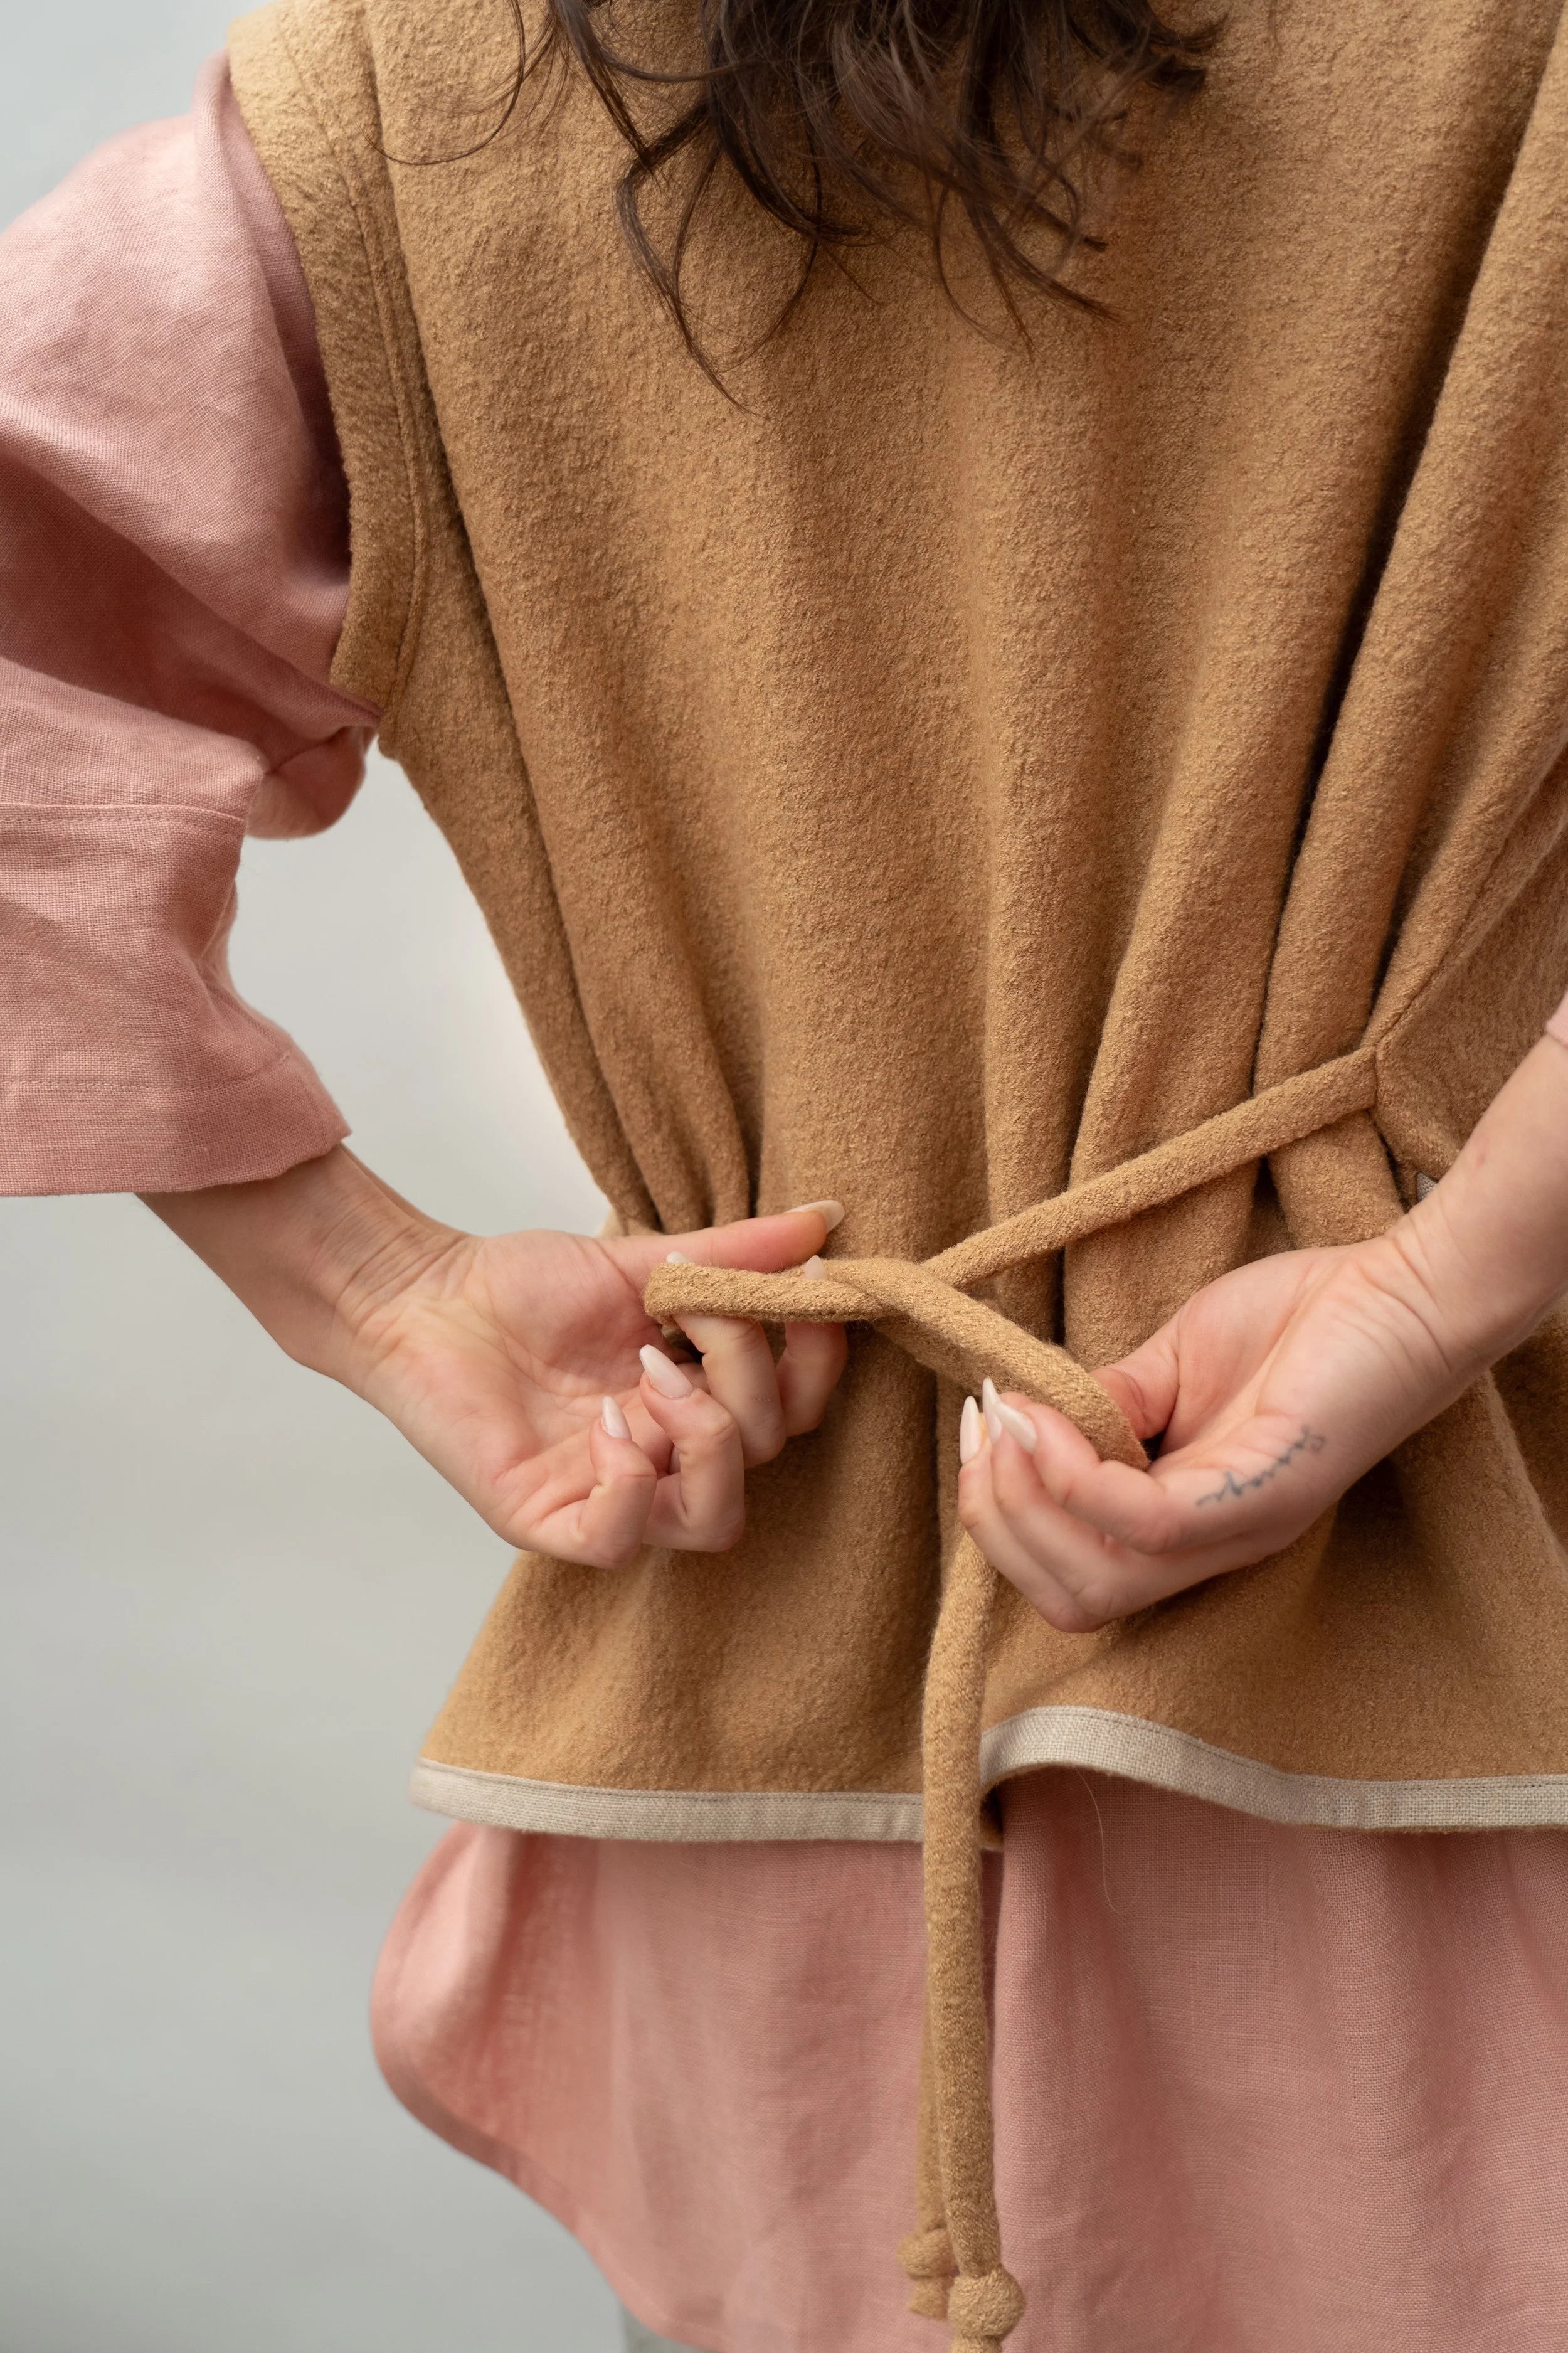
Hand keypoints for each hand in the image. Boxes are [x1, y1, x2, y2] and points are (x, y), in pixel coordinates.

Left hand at [144, 1149, 846, 1566]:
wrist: (421, 1296)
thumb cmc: (523, 1285)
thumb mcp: (645, 1260)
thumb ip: (736, 1252)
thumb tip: (828, 1217)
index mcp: (697, 1398)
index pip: (796, 1410)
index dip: (815, 1359)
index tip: (805, 1289)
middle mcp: (667, 1456)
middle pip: (766, 1454)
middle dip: (750, 1378)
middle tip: (694, 1318)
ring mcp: (614, 1496)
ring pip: (716, 1518)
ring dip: (706, 1439)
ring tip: (649, 1375)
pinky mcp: (553, 1521)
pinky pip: (624, 1539)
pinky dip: (630, 1483)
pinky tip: (604, 1422)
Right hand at [958, 1235, 1479, 1629]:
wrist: (1403, 1289)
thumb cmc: (1302, 1321)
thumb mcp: (1173, 1364)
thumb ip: (1105, 1404)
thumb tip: (1026, 1416)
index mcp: (1189, 1523)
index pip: (1072, 1581)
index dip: (1002, 1519)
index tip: (981, 1430)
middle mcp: (1212, 1546)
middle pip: (1071, 1601)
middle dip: (998, 1523)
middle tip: (986, 1436)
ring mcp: (1238, 1528)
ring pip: (1099, 1584)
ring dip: (1026, 1505)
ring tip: (1012, 1427)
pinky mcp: (1264, 1493)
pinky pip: (1147, 1525)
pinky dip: (1077, 1482)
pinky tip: (1053, 1423)